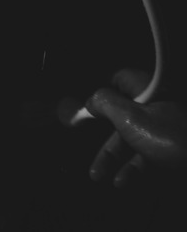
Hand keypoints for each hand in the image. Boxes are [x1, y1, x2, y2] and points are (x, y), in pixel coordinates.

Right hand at [68, 68, 186, 186]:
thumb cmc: (170, 137)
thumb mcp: (130, 118)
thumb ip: (105, 104)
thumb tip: (91, 100)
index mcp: (149, 90)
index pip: (120, 80)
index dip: (103, 94)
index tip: (87, 112)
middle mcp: (158, 105)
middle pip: (122, 114)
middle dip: (102, 135)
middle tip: (88, 148)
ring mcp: (167, 128)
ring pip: (133, 137)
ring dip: (114, 156)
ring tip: (98, 175)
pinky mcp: (173, 150)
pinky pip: (148, 154)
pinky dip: (134, 167)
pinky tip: (123, 181)